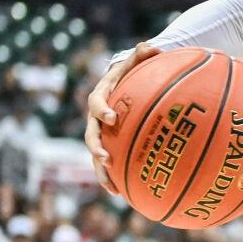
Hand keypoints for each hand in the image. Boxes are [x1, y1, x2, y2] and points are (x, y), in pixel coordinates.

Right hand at [85, 42, 163, 191]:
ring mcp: (100, 133)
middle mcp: (95, 118)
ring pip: (95, 155)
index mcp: (101, 96)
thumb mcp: (137, 62)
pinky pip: (108, 164)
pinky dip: (113, 179)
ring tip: (112, 187)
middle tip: (106, 158)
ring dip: (101, 171)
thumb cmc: (133, 72)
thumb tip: (152, 46)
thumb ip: (143, 55)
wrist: (123, 85)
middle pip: (91, 135)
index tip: (112, 118)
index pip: (96, 103)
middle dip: (97, 148)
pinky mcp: (108, 145)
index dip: (102, 110)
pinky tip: (123, 195)